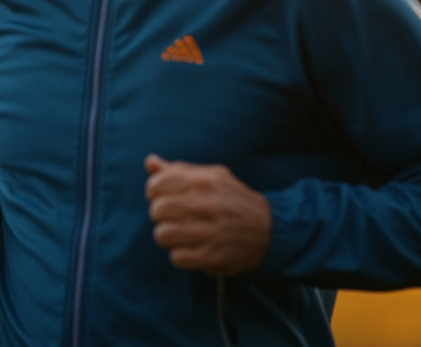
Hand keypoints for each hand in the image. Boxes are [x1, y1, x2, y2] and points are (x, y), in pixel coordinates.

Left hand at [144, 155, 271, 274]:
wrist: (270, 229)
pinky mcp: (213, 256)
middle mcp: (207, 205)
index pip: (158, 184)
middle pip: (157, 210)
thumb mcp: (212, 176)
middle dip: (160, 214)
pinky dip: (180, 254)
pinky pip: (177, 257)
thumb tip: (150, 162)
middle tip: (172, 216)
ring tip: (180, 233)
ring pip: (163, 235)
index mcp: (205, 181)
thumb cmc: (233, 199)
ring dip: (168, 235)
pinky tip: (191, 247)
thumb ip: (179, 170)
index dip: (154, 191)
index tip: (161, 196)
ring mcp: (210, 232)